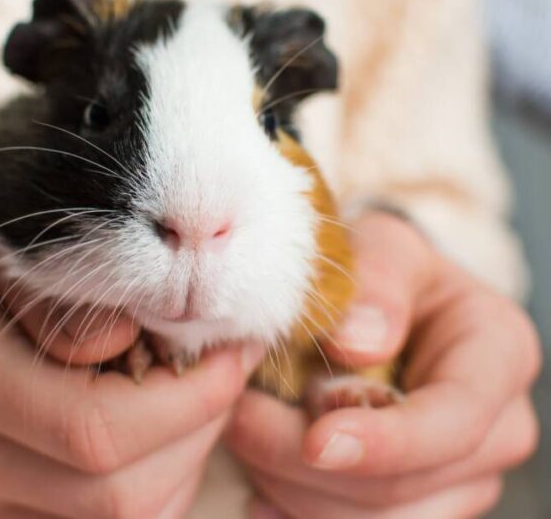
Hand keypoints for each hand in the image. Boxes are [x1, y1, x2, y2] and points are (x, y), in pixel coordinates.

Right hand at [0, 193, 263, 518]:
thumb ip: (57, 291)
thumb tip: (133, 343)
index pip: (96, 430)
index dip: (190, 399)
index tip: (236, 347)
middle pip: (119, 492)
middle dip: (201, 429)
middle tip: (230, 365)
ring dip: (187, 456)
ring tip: (202, 388)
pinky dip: (159, 478)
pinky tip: (165, 421)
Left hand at [226, 212, 540, 518]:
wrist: (396, 302)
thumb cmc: (390, 270)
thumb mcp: (386, 247)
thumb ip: (378, 281)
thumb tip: (354, 343)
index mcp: (499, 354)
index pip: (454, 419)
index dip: (386, 441)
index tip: (316, 441)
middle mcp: (495, 427)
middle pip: (406, 483)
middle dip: (310, 463)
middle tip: (238, 418)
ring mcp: (463, 474)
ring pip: (377, 518)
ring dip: (296, 487)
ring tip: (243, 436)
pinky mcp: (423, 498)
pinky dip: (300, 509)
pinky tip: (263, 485)